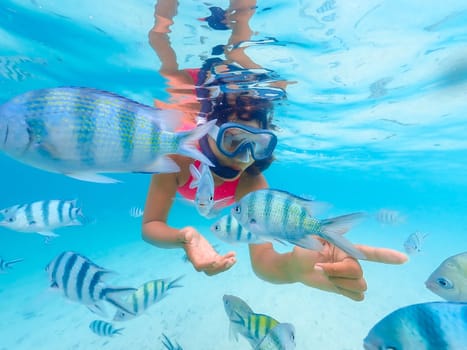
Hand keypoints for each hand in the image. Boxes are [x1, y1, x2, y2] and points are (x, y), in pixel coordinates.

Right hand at [181, 226, 236, 275]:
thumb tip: (187, 236)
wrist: (189, 237)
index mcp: (193, 258)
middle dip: (220, 267)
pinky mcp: (213, 257)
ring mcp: (208, 261)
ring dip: (226, 265)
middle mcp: (201, 262)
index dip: (207, 265)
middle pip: (210, 271)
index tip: (215, 260)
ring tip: (234, 259)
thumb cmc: (185, 235)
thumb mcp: (184, 233)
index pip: (200, 265)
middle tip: (228, 261)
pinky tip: (233, 254)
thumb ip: (184, 235)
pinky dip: (227, 259)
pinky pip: (221, 261)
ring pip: (218, 268)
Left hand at [290, 239, 407, 300]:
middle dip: (336, 271)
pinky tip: (333, 285)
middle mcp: (353, 263)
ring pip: (359, 286)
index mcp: (348, 249)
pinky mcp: (346, 290)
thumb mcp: (312, 237)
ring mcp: (350, 277)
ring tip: (325, 275)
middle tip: (318, 267)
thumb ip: (327, 231)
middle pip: (357, 272)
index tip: (404, 259)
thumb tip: (347, 224)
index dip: (387, 256)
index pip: (371, 253)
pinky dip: (344, 292)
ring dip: (339, 282)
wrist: (296, 266)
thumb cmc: (304, 249)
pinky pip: (357, 297)